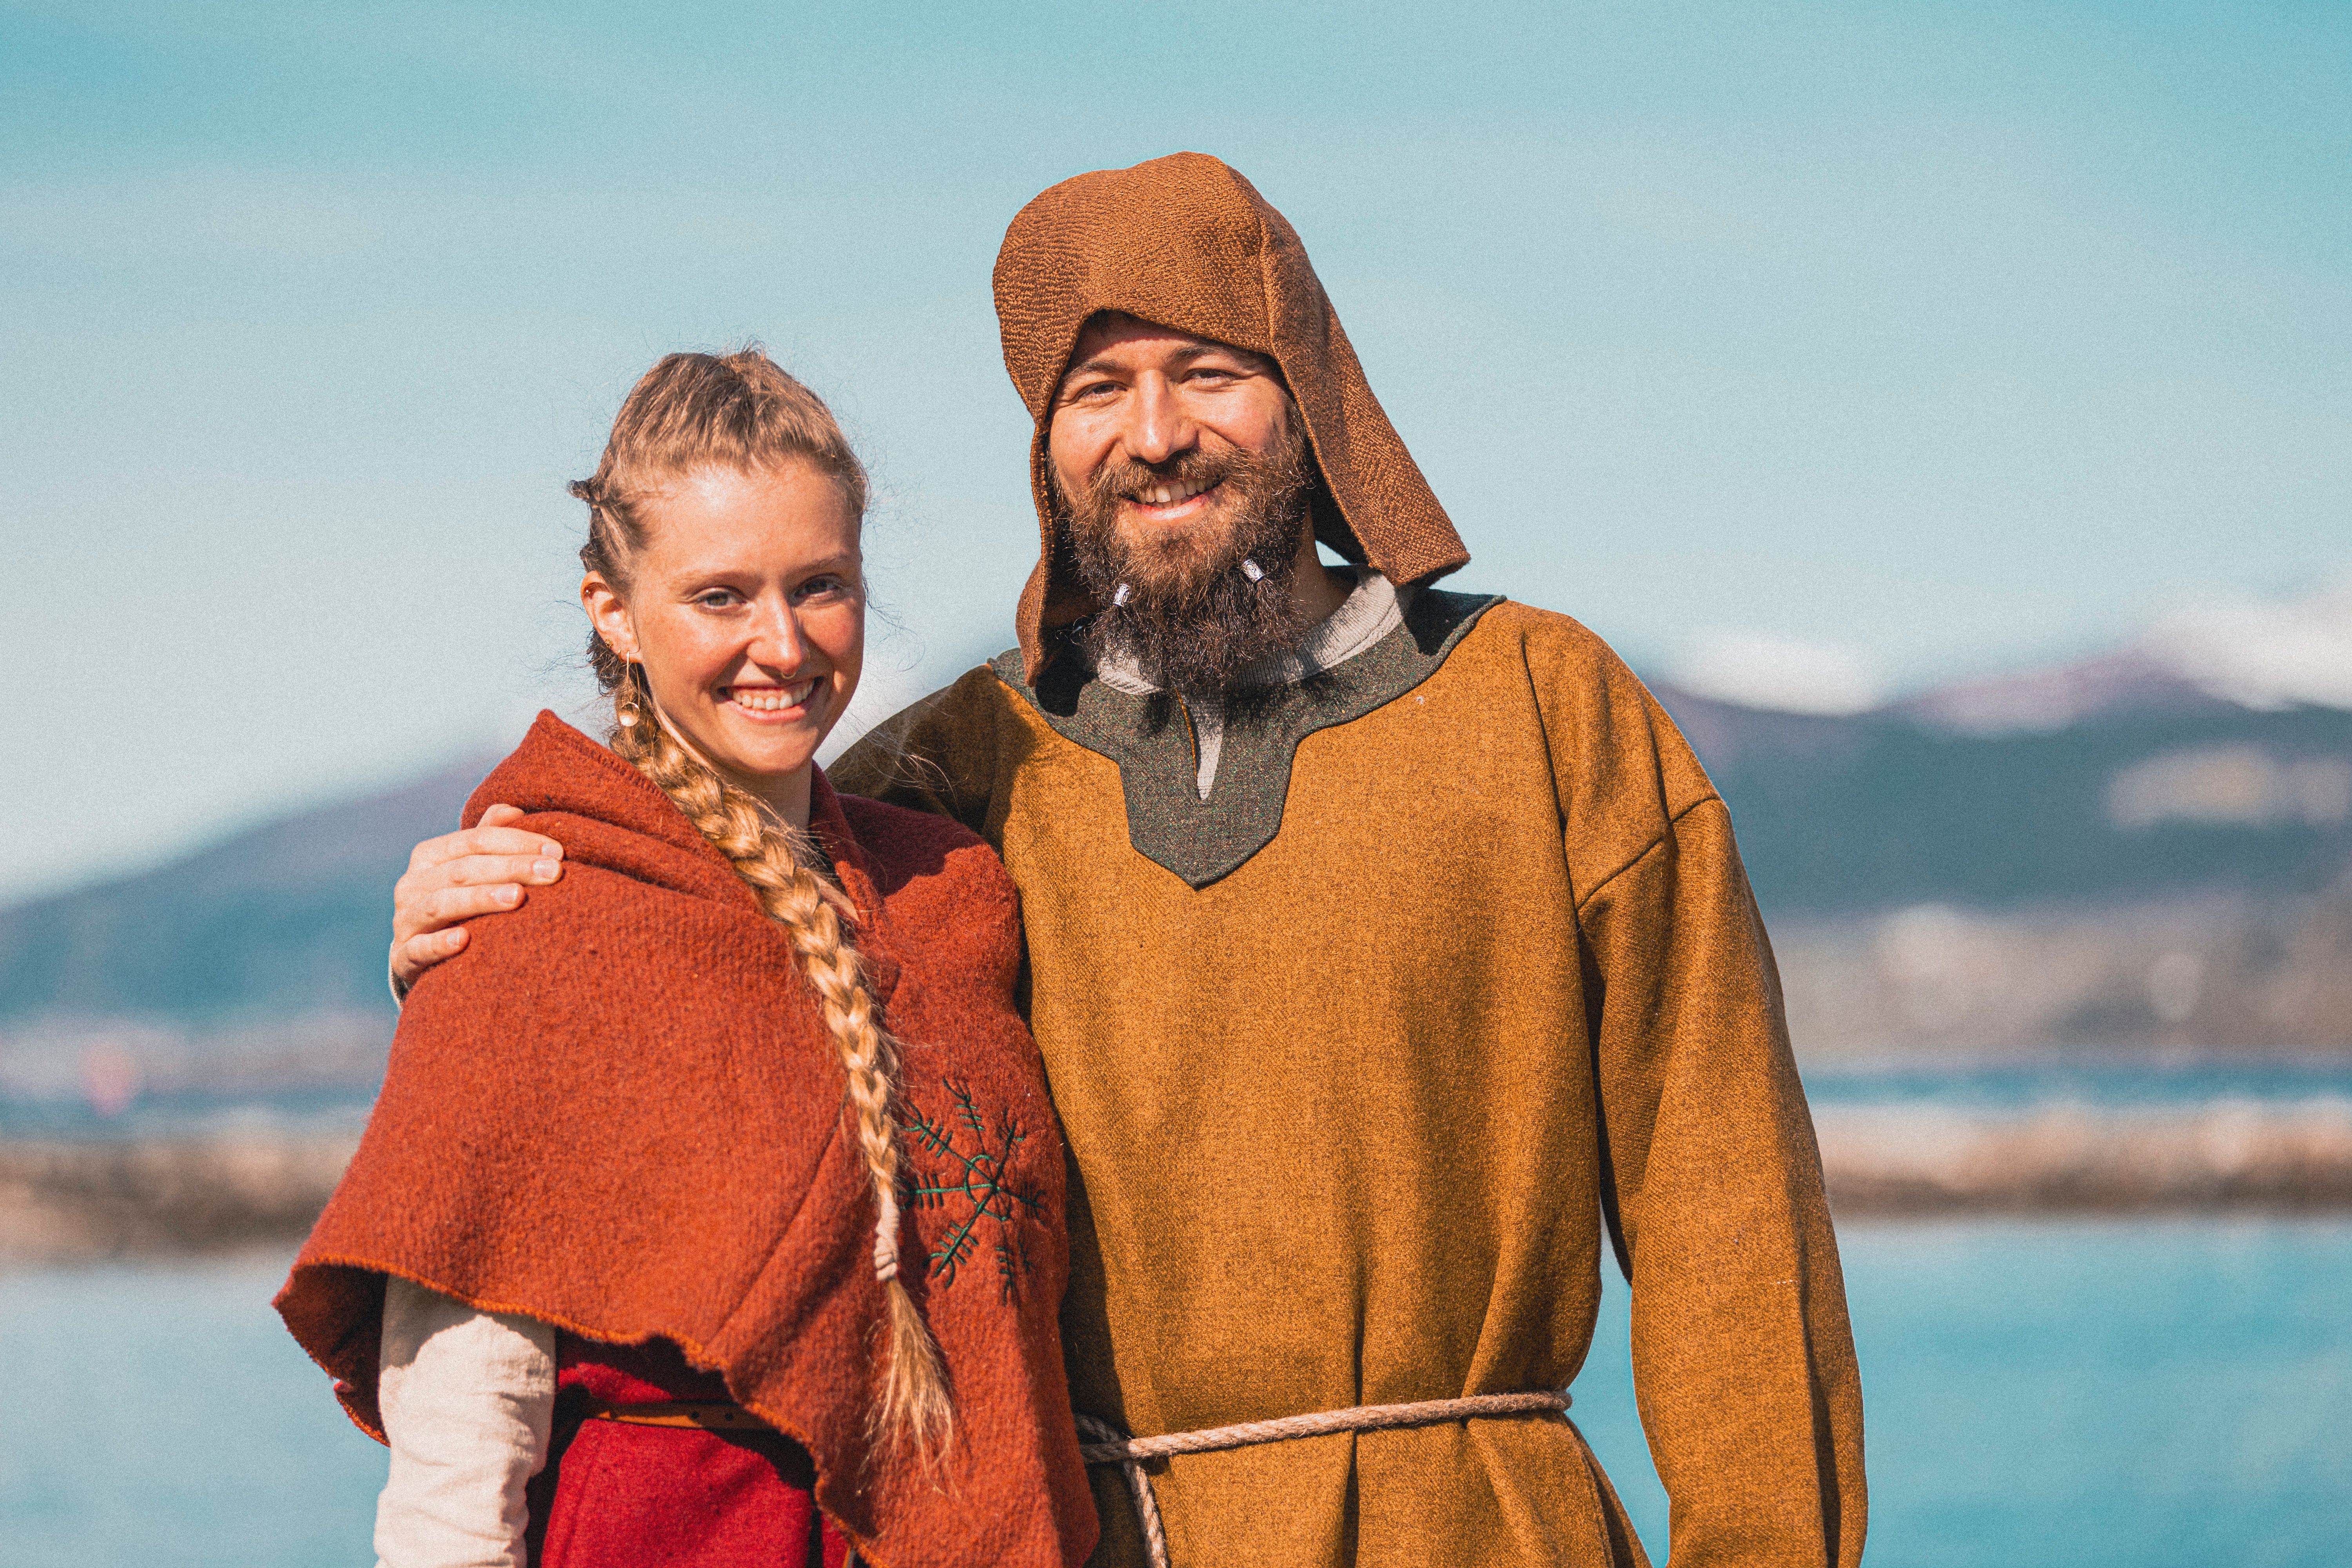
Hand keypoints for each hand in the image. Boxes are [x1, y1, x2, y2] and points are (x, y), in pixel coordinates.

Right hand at [390, 804, 566, 994]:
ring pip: (440, 905)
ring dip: (480, 899)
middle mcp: (412, 885)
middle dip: (511, 868)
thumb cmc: (460, 903)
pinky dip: (439, 944)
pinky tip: (463, 941)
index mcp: (429, 856)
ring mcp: (405, 921)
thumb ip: (489, 838)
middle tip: (552, 872)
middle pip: (463, 870)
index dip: (516, 841)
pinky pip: (418, 950)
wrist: (422, 955)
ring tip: (517, 897)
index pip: (474, 841)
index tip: (556, 851)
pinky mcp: (404, 958)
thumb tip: (513, 810)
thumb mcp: (472, 868)